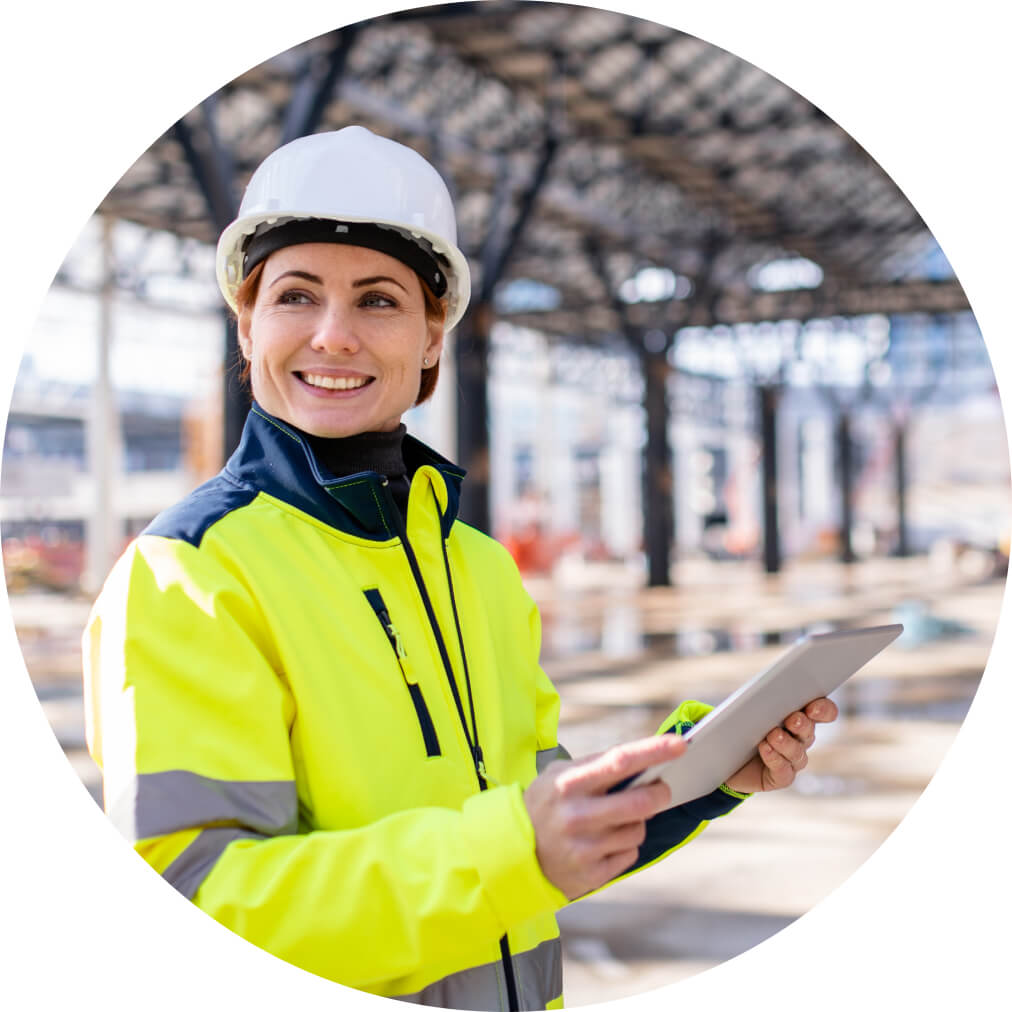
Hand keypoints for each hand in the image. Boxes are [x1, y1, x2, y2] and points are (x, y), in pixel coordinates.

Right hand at [524, 734, 685, 899]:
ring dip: (637, 821)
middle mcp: (577, 816)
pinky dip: (624, 845)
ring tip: (615, 819)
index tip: (680, 744)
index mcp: (569, 784)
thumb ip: (596, 766)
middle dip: (660, 793)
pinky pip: (630, 854)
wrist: (513, 853)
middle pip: (640, 802)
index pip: (619, 761)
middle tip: (661, 789)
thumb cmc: (546, 805)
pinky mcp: (591, 875)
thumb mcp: (558, 776)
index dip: (653, 751)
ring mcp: (585, 848)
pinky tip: (604, 842)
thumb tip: (643, 760)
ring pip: (638, 830)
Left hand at [724, 697, 838, 794]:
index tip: (814, 706)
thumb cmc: (740, 726)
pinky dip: (774, 758)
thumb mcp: (748, 708)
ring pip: (797, 752)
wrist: (725, 758)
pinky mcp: (781, 777)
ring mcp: (793, 760)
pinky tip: (765, 749)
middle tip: (793, 719)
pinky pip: (783, 770)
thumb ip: (760, 700)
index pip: (822, 710)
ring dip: (786, 743)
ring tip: (774, 735)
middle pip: (809, 730)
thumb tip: (762, 690)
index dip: (823, 709)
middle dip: (802, 724)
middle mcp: (801, 738)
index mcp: (799, 715)